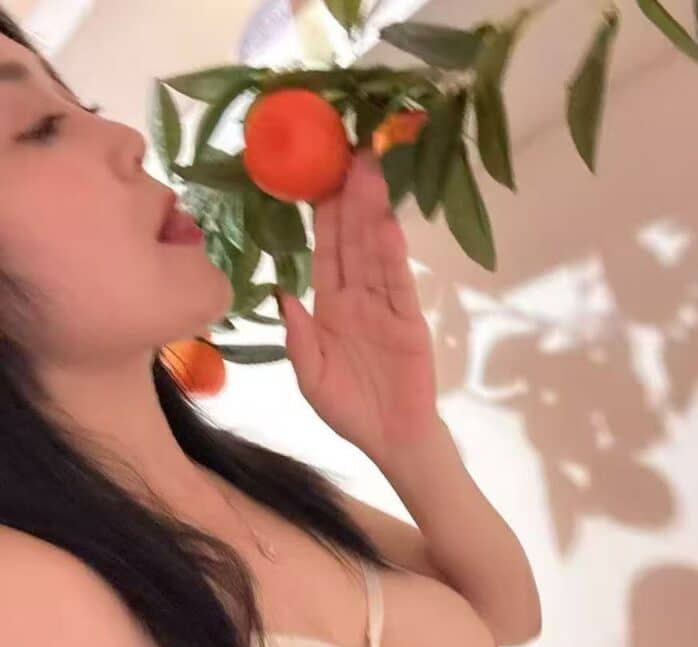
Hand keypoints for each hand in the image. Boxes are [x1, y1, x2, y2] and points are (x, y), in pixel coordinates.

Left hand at [276, 148, 439, 465]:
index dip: (321, 215)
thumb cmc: (350, 411)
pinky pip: (398, 283)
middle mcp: (357, 298)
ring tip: (369, 170)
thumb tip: (283, 294)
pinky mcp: (409, 320)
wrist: (392, 441)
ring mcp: (386, 306)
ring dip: (371, 212)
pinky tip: (386, 225)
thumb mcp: (311, 378)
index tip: (316, 175)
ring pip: (375, 252)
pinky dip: (392, 255)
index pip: (325, 252)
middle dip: (349, 197)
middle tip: (348, 150)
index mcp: (329, 308)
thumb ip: (299, 339)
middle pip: (351, 240)